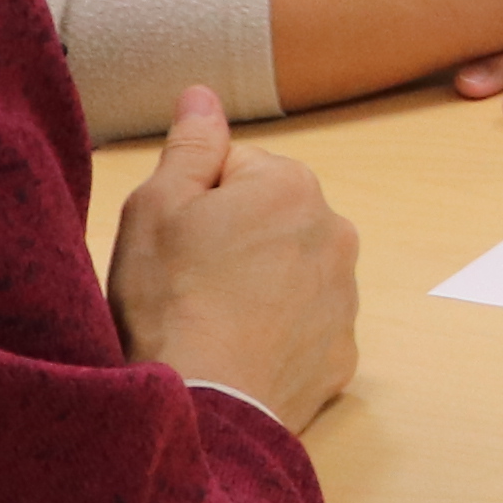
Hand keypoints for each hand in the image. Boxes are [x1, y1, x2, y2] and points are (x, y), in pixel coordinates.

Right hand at [108, 85, 361, 427]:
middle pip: (269, 216)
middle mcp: (336, 233)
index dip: (193, 199)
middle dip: (233, 238)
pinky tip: (239, 351)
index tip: (175, 238)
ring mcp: (345, 297)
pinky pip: (303, 325)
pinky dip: (276, 333)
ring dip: (258, 284)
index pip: (233, 167)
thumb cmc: (171, 302)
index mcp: (291, 185)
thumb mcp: (157, 207)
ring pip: (289, 270)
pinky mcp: (342, 352)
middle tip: (188, 280)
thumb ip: (190, 145)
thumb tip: (203, 96)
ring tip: (212, 319)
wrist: (203, 406)